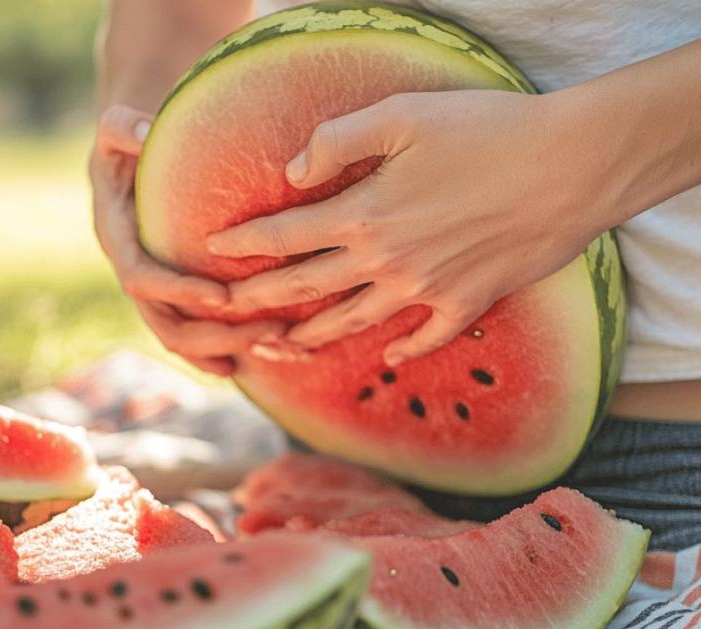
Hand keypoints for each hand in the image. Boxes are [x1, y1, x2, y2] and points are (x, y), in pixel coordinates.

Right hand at [90, 104, 285, 375]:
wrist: (121, 156)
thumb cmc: (125, 138)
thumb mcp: (115, 128)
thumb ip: (123, 128)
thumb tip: (144, 132)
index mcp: (116, 237)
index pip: (140, 278)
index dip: (179, 291)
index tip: (223, 296)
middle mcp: (131, 270)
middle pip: (164, 323)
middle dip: (213, 335)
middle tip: (267, 331)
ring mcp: (149, 288)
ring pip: (179, 336)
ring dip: (223, 348)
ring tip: (273, 346)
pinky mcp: (168, 294)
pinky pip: (191, 331)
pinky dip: (221, 348)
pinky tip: (259, 354)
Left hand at [207, 90, 604, 366]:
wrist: (574, 166)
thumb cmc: (490, 130)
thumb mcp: (404, 115)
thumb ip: (339, 140)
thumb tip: (293, 172)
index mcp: (364, 215)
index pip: (285, 235)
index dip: (244, 242)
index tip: (213, 247)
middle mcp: (386, 262)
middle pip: (307, 287)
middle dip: (261, 299)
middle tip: (227, 309)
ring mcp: (426, 289)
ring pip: (356, 320)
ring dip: (316, 333)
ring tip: (288, 344)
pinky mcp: (468, 302)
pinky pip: (427, 337)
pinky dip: (405, 350)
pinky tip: (392, 356)